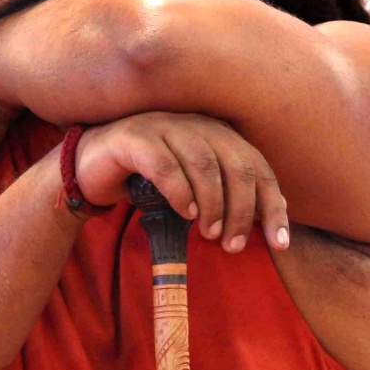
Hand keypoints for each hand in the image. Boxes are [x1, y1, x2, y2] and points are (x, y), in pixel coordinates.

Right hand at [73, 113, 289, 251]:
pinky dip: (180, 192)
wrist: (90, 168)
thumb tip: (269, 217)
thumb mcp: (192, 188)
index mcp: (219, 133)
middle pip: (237, 167)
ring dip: (213, 205)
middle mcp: (197, 124)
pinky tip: (185, 215)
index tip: (279, 242)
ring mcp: (166, 126)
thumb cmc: (147, 180)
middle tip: (234, 245)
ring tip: (210, 234)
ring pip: (204, 165)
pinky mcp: (135, 137)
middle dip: (242, 211)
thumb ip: (226, 195)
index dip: (272, 205)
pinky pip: (166, 165)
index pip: (258, 168)